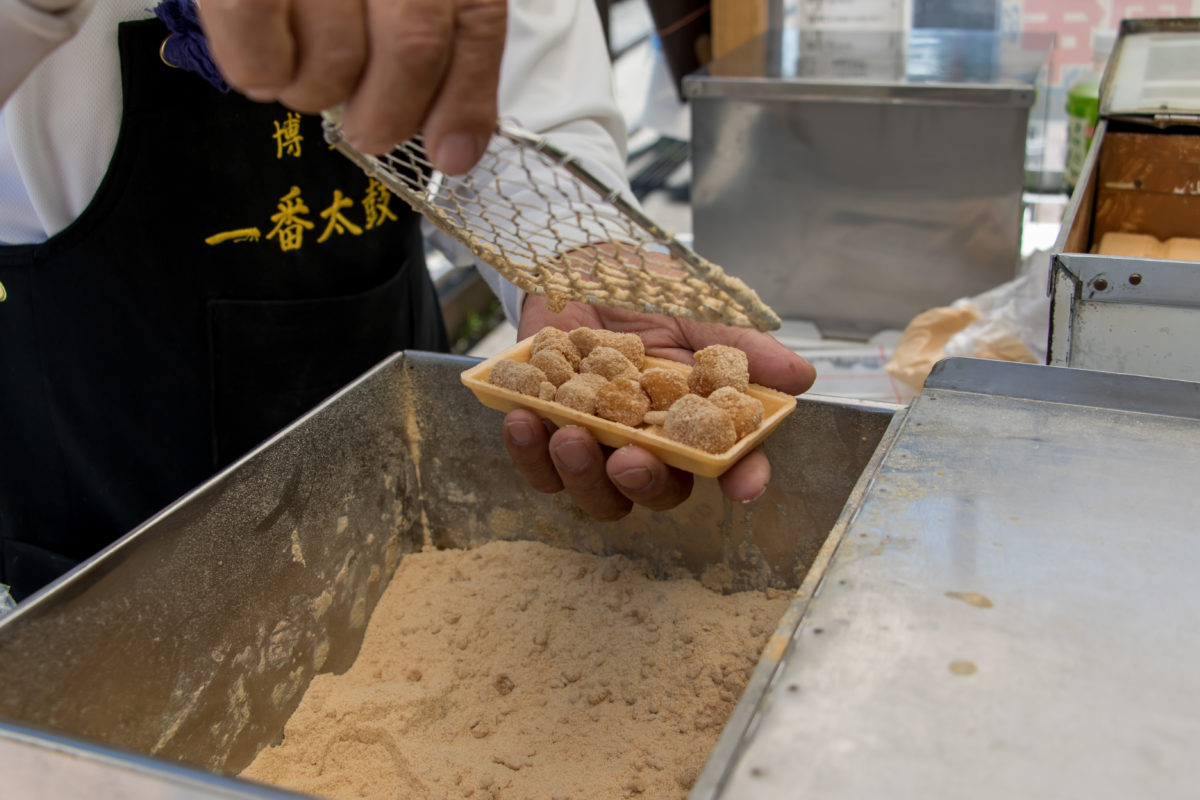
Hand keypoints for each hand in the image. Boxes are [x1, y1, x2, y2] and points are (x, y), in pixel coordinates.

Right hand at [197, 0, 505, 170]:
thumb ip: (438, 54)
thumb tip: (455, 150)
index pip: (475, 20)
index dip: (465, 100)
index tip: (450, 154)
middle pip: (414, 45)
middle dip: (389, 114)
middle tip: (368, 129)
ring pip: (336, 60)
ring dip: (317, 92)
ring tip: (303, 70)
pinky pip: (259, 47)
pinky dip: (264, 74)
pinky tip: (267, 66)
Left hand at [502, 296, 816, 520]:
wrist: (574, 263)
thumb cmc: (645, 289)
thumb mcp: (697, 309)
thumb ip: (740, 347)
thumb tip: (801, 377)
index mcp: (693, 418)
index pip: (726, 462)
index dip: (740, 479)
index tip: (742, 485)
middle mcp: (648, 442)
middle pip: (657, 492)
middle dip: (644, 482)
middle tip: (627, 459)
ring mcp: (595, 442)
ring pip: (595, 492)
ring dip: (581, 474)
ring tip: (566, 433)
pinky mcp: (544, 432)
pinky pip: (536, 465)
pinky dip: (528, 450)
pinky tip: (522, 418)